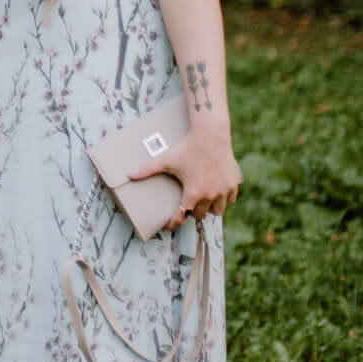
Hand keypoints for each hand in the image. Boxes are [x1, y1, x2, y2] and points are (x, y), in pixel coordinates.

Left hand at [131, 116, 240, 230]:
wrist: (211, 135)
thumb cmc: (187, 147)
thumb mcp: (166, 160)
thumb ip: (148, 170)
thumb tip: (129, 175)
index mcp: (193, 193)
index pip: (182, 217)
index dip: (174, 224)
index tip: (169, 226)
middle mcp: (210, 195)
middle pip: (200, 215)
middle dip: (193, 212)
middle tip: (188, 205)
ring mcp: (223, 190)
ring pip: (218, 211)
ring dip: (210, 208)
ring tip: (204, 200)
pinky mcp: (233, 184)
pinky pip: (230, 199)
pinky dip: (225, 198)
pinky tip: (218, 192)